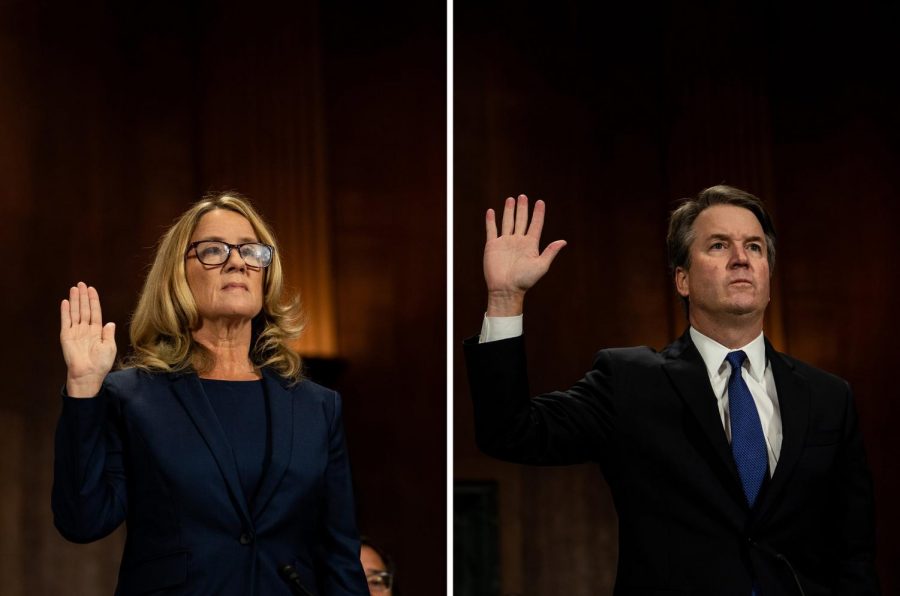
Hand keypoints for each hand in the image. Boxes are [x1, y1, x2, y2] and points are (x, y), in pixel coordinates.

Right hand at [60, 282, 116, 397]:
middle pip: (84, 309)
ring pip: (75, 312)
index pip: (95, 312)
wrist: (88, 374)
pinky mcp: (66, 336)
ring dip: (74, 300)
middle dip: (83, 297)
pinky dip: (65, 311)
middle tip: (81, 284)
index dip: (93, 301)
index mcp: (97, 331)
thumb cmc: (100, 363)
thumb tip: (110, 323)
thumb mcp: (109, 347)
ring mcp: (75, 332)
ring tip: (74, 288)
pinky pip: (66, 321)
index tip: (92, 289)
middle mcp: (85, 330)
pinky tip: (65, 301)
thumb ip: (108, 334)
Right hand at [483, 195, 565, 315]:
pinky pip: (491, 230)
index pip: (535, 225)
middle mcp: (518, 241)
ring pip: (507, 222)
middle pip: (521, 220)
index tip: (540, 202)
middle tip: (523, 196)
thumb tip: (563, 241)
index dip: (538, 214)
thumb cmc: (524, 280)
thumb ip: (550, 252)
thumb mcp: (541, 266)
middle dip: (522, 208)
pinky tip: (491, 212)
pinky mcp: (492, 246)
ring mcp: (505, 242)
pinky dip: (491, 221)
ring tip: (511, 199)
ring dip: (509, 211)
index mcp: (530, 244)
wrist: (505, 289)